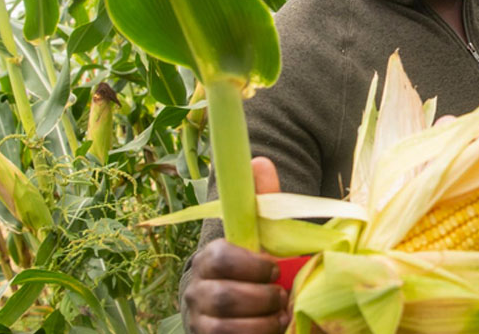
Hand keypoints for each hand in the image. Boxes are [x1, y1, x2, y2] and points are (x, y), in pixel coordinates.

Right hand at [185, 157, 289, 332]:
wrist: (240, 309)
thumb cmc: (254, 268)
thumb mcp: (262, 237)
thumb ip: (263, 202)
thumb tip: (260, 161)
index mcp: (209, 258)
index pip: (221, 259)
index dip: (253, 266)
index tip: (276, 269)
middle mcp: (196, 289)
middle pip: (224, 298)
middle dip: (262, 299)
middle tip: (282, 297)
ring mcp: (198, 319)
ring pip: (226, 326)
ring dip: (263, 322)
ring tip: (280, 316)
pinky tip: (272, 329)